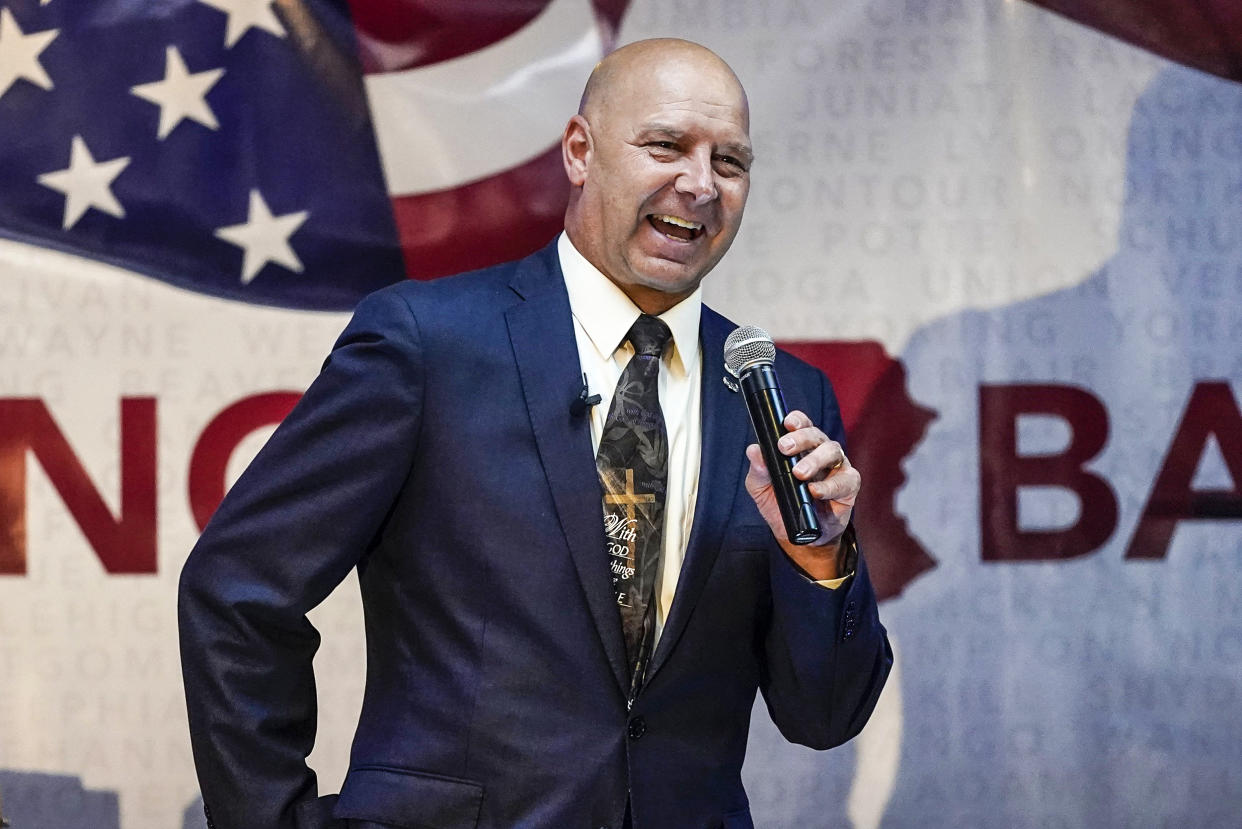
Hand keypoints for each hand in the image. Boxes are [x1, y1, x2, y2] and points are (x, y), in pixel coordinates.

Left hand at [744, 410, 859, 578]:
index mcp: (801, 447)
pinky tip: (815, 491)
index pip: (802, 425)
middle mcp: (821, 451)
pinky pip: (845, 480)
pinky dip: (829, 486)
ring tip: (799, 473)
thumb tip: (753, 450)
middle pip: (816, 435)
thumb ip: (758, 470)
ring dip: (815, 460)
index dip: (797, 420)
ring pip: (832, 451)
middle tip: (784, 448)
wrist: (798, 533)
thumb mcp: (761, 488)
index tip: (786, 423)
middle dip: (801, 438)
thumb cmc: (781, 503)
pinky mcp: (849, 486)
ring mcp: (837, 467)